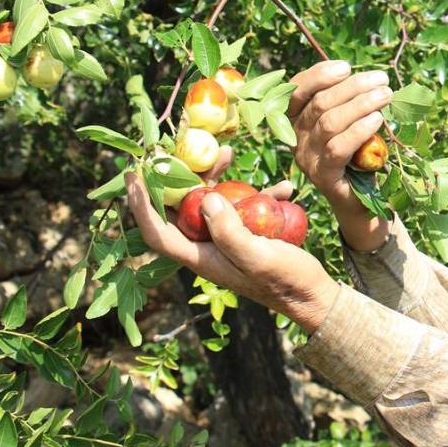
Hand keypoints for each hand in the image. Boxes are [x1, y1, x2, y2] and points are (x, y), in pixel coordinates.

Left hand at [125, 164, 338, 333]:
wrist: (314, 296)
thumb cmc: (285, 281)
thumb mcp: (257, 257)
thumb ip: (229, 231)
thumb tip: (207, 198)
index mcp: (201, 257)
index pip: (157, 231)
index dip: (141, 205)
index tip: (133, 174)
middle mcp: (209, 247)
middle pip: (181, 209)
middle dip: (180, 177)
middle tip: (178, 150)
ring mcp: (228, 240)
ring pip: (210, 202)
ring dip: (218, 178)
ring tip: (227, 153)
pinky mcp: (249, 234)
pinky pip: (244, 208)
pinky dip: (259, 194)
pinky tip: (283, 188)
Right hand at [288, 60, 393, 249]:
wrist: (360, 202)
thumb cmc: (356, 156)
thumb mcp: (349, 124)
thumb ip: (349, 103)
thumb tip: (371, 78)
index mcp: (297, 121)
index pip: (297, 90)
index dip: (319, 75)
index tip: (346, 67)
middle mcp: (296, 138)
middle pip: (320, 103)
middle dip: (353, 86)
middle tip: (382, 80)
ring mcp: (308, 159)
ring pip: (329, 122)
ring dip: (361, 104)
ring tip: (386, 95)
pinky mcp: (323, 176)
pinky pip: (338, 148)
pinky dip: (359, 130)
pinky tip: (377, 119)